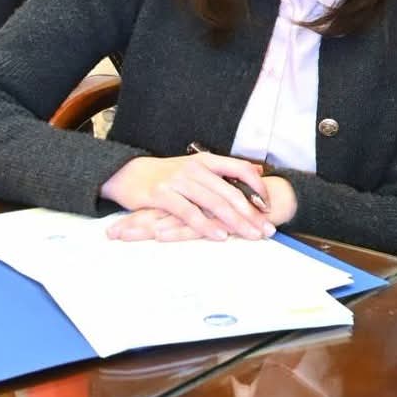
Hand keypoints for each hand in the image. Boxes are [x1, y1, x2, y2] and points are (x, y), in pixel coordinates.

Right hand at [106, 170, 297, 240]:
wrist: (127, 172)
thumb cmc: (165, 174)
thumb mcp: (197, 166)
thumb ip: (224, 170)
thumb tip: (257, 170)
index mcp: (206, 160)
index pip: (240, 169)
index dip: (256, 187)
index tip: (269, 205)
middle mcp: (196, 168)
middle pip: (231, 191)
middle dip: (252, 213)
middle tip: (267, 229)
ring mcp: (179, 181)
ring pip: (214, 203)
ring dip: (235, 221)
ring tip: (251, 235)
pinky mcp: (163, 195)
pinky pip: (189, 212)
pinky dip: (206, 225)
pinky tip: (219, 236)